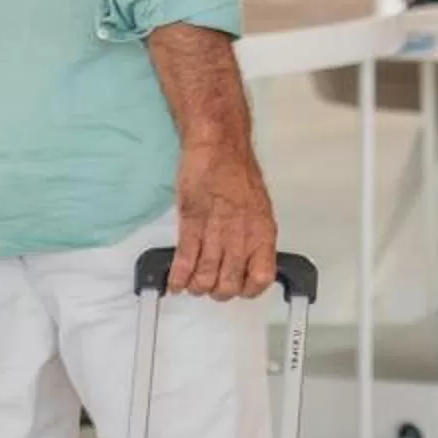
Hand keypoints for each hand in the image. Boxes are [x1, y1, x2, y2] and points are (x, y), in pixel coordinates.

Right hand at [172, 136, 277, 300]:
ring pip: (206, 277)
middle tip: (210, 286)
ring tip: (192, 283)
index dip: (247, 290)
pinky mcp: (191, 222)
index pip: (260, 279)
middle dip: (218, 291)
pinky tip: (175, 283)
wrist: (218, 146)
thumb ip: (253, 236)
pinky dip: (178, 276)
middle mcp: (241, 236)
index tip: (239, 289)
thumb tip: (246, 260)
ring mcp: (215, 231)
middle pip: (229, 284)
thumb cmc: (237, 172)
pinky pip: (185, 259)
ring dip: (197, 285)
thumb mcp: (258, 207)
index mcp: (262, 233)